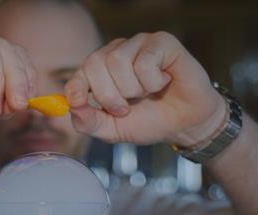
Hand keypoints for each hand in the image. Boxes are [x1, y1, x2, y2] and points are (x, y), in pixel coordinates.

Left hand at [64, 31, 226, 146]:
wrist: (185, 124)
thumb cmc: (148, 121)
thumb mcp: (113, 129)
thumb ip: (88, 122)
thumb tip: (72, 107)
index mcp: (101, 72)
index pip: (78, 73)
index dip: (77, 88)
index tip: (80, 102)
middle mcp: (117, 53)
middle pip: (94, 63)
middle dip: (108, 95)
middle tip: (125, 109)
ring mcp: (138, 44)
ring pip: (117, 61)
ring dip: (132, 89)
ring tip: (146, 94)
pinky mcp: (162, 41)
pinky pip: (144, 61)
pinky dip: (152, 81)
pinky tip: (164, 82)